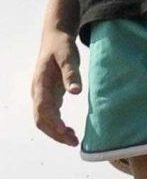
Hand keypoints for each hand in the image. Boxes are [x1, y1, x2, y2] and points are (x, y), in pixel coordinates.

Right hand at [31, 30, 79, 145]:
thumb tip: (75, 92)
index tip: (64, 130)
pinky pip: (51, 116)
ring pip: (45, 120)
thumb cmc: (61, 45)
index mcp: (40, 83)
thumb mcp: (68, 55)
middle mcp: (38, 92)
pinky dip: (58, 126)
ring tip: (73, 140)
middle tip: (73, 141)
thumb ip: (71, 73)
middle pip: (41, 119)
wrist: (55, 37)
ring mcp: (42, 95)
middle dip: (55, 133)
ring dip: (57, 132)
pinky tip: (70, 132)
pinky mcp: (49, 96)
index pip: (43, 107)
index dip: (52, 121)